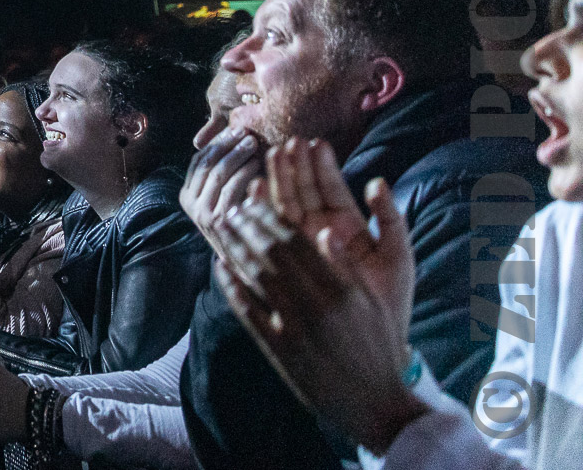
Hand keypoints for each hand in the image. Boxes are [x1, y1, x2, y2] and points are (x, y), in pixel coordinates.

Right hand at [181, 125, 263, 242]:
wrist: (249, 265)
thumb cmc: (242, 227)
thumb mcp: (223, 200)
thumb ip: (221, 176)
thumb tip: (230, 138)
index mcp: (187, 195)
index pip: (198, 160)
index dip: (217, 142)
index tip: (234, 128)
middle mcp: (190, 203)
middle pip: (206, 163)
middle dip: (226, 144)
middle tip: (245, 131)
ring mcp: (201, 213)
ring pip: (217, 172)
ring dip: (236, 154)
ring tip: (253, 143)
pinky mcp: (217, 221)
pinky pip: (231, 188)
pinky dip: (244, 172)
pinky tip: (259, 164)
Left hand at [208, 143, 426, 451]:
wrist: (375, 403)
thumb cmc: (380, 346)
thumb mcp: (375, 303)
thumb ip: (348, 266)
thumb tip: (327, 229)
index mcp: (341, 290)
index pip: (297, 242)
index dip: (272, 218)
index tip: (256, 200)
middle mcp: (314, 306)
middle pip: (270, 254)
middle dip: (247, 227)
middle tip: (232, 208)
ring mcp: (292, 329)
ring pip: (254, 277)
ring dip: (235, 249)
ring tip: (222, 228)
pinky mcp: (277, 348)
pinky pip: (246, 310)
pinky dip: (231, 285)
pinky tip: (221, 267)